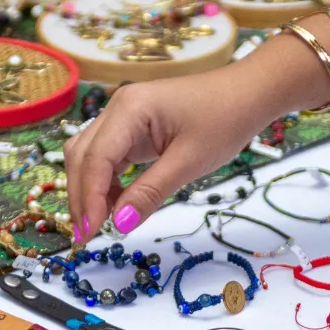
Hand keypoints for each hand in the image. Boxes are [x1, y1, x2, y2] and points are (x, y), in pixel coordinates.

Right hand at [64, 66, 272, 240]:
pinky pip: (107, 157)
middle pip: (82, 156)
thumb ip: (150, 192)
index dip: (89, 198)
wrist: (248, 93)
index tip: (91, 233)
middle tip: (87, 236)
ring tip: (99, 225)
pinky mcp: (132, 127)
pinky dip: (106, 183)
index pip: (95, 158)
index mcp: (129, 109)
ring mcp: (123, 116)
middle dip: (81, 197)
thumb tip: (120, 224)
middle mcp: (118, 108)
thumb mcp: (189, 162)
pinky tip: (117, 205)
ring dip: (90, 190)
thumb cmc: (225, 120)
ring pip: (90, 157)